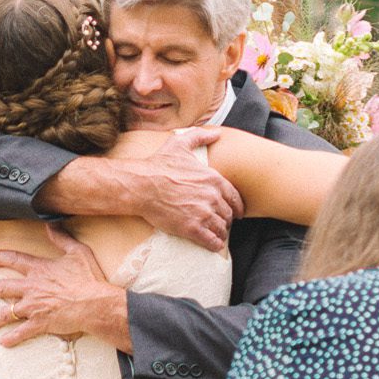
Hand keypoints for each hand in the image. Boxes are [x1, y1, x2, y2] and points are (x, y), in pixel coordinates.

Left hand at [0, 226, 130, 350]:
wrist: (95, 304)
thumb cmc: (89, 278)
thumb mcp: (78, 252)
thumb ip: (62, 239)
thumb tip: (51, 225)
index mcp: (40, 269)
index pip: (15, 260)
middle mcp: (32, 287)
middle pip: (3, 288)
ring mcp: (34, 307)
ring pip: (8, 312)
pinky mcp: (40, 323)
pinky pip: (22, 332)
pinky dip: (12, 338)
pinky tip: (4, 342)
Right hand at [126, 128, 242, 251]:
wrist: (142, 185)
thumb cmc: (159, 164)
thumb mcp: (180, 143)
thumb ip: (200, 136)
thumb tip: (217, 134)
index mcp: (213, 179)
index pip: (235, 197)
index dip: (237, 206)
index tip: (237, 212)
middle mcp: (212, 197)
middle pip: (228, 214)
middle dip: (226, 219)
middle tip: (222, 222)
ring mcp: (203, 214)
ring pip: (222, 228)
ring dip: (220, 232)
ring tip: (216, 233)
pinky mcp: (192, 229)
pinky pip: (212, 241)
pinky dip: (214, 244)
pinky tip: (212, 244)